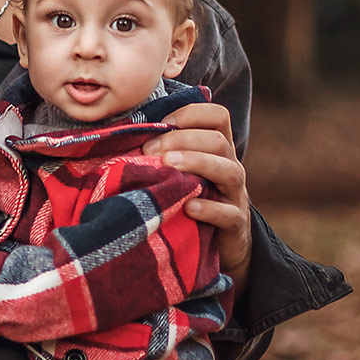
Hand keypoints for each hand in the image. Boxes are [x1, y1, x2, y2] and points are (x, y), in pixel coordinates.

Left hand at [144, 101, 251, 276]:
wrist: (220, 246)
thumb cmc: (190, 200)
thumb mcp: (180, 174)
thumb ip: (164, 153)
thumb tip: (124, 136)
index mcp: (217, 150)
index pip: (217, 116)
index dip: (190, 113)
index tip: (162, 123)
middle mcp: (230, 167)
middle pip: (219, 141)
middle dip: (183, 139)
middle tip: (150, 150)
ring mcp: (235, 195)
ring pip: (229, 171)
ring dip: (198, 163)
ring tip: (169, 165)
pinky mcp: (235, 224)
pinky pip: (228, 213)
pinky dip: (209, 209)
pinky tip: (188, 207)